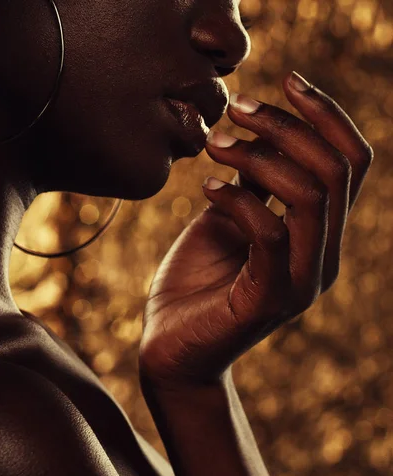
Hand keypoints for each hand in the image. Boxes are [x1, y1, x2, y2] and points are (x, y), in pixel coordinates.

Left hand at [139, 71, 373, 390]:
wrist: (170, 350)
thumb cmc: (194, 286)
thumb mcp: (224, 221)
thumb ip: (252, 186)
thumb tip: (260, 135)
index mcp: (317, 237)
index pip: (350, 165)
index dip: (327, 115)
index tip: (286, 79)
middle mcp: (321, 258)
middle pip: (334, 171)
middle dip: (287, 125)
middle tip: (237, 107)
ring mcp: (300, 282)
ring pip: (310, 196)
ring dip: (260, 157)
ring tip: (215, 146)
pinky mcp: (268, 300)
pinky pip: (269, 233)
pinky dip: (238, 199)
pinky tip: (206, 187)